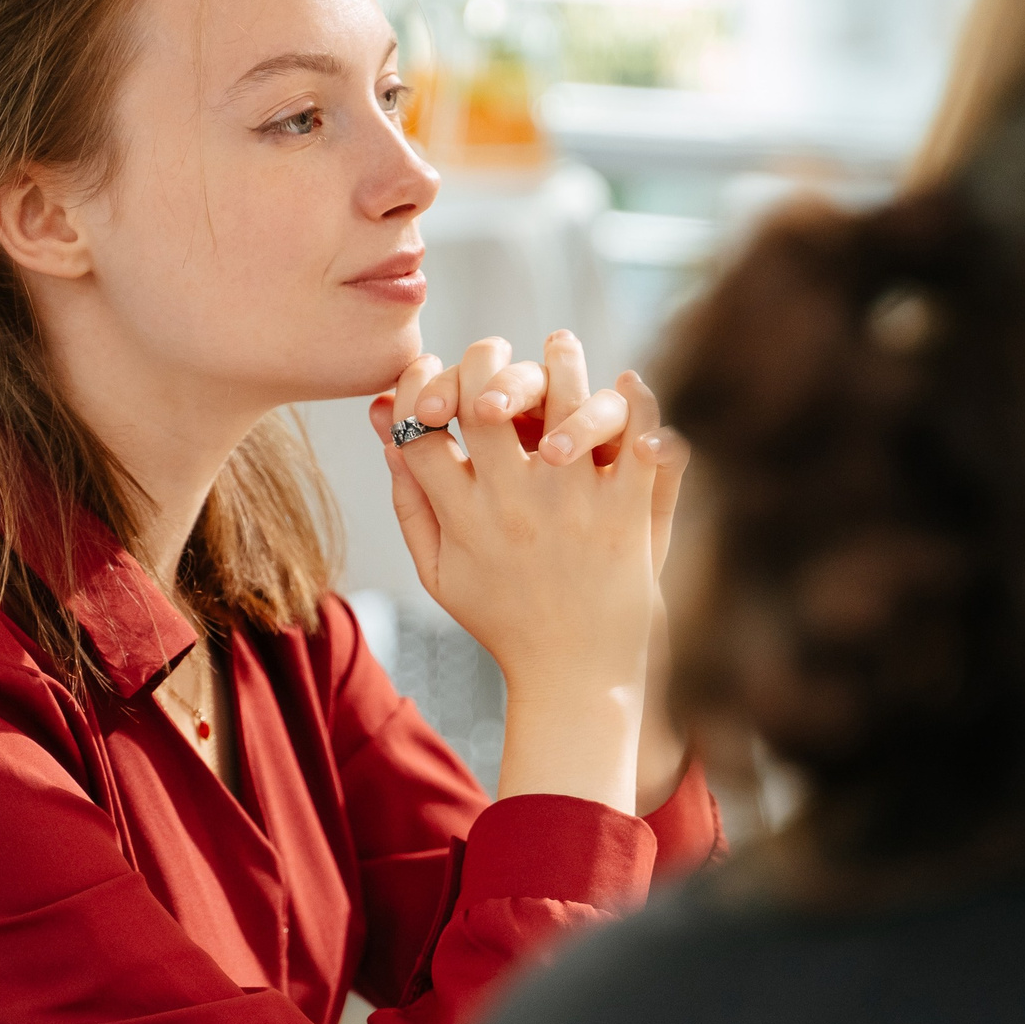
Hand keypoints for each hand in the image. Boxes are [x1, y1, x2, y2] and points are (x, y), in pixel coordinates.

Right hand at [367, 333, 687, 811]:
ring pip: (561, 398)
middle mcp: (513, 503)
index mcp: (463, 517)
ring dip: (558, 361)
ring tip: (558, 345)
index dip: (415, 388)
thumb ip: (411, 504)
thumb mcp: (440, 574)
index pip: (421, 427)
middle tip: (492, 353)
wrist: (579, 678)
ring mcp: (572, 504)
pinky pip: (636, 437)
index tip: (429, 380)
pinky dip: (637, 403)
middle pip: (482, 397)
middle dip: (480, 360)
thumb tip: (387, 429)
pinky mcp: (626, 513)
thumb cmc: (507, 622)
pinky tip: (627, 382)